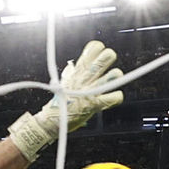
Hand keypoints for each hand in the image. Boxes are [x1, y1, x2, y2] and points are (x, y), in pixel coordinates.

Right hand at [8, 41, 124, 159]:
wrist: (51, 121)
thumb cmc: (59, 102)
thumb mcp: (64, 83)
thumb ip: (72, 73)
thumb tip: (73, 66)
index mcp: (78, 70)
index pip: (94, 48)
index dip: (99, 49)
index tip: (98, 56)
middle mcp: (86, 77)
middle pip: (107, 56)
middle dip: (109, 58)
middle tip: (107, 67)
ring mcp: (90, 90)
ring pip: (114, 74)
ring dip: (115, 77)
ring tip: (112, 82)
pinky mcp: (95, 104)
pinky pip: (114, 97)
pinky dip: (117, 97)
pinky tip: (113, 98)